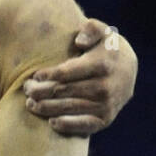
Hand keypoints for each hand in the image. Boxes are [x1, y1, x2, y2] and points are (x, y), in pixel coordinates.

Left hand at [22, 18, 136, 135]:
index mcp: (102, 65)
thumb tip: (79, 41)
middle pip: (63, 91)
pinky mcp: (106, 119)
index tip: (34, 75)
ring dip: (46, 108)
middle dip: (40, 91)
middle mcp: (104, 87)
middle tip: (26, 89)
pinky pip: (84, 125)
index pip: (66, 73)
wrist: (129, 70)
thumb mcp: (103, 32)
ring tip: (30, 104)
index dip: (47, 75)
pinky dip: (67, 125)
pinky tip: (51, 123)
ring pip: (69, 108)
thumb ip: (91, 29)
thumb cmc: (107, 48)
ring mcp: (106, 105)